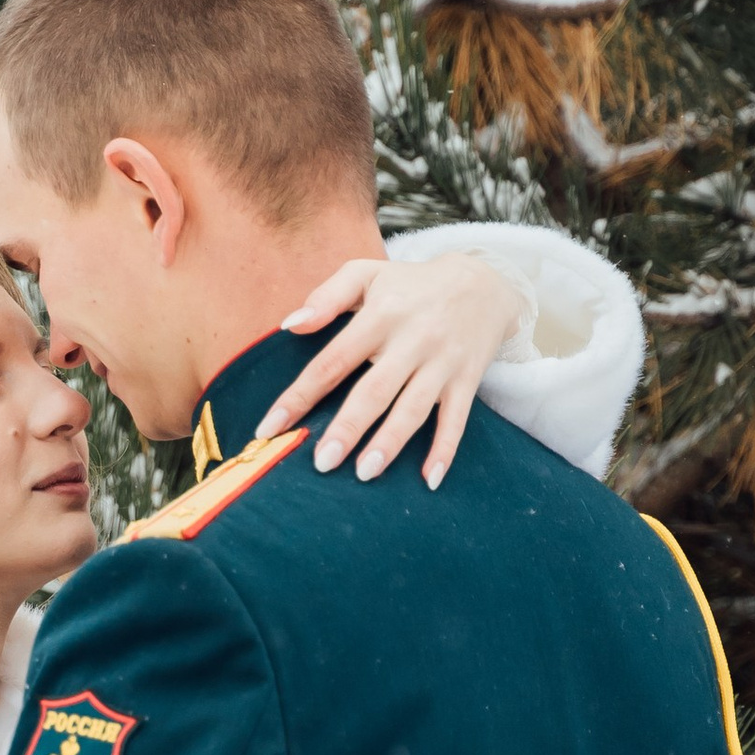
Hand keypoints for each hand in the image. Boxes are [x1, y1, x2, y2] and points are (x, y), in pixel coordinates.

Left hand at [253, 251, 532, 490]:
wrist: (484, 280)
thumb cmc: (410, 284)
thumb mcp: (366, 274)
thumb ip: (326, 296)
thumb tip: (289, 325)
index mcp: (381, 314)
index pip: (333, 360)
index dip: (301, 395)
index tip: (270, 428)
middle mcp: (413, 339)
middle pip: (375, 389)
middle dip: (349, 427)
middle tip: (322, 463)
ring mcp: (442, 362)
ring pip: (414, 408)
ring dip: (391, 442)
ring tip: (365, 473)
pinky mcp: (467, 379)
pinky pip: (457, 419)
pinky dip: (445, 449)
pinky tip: (429, 480)